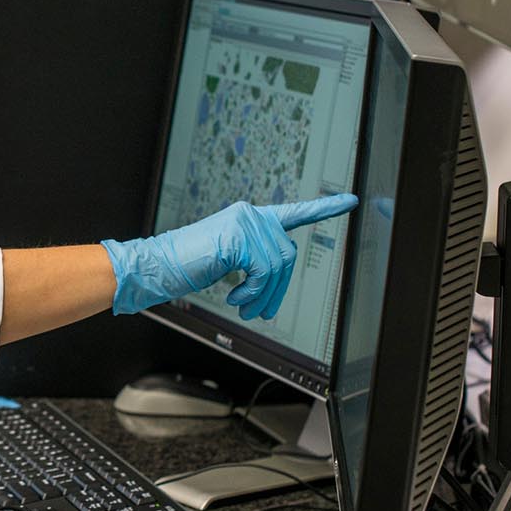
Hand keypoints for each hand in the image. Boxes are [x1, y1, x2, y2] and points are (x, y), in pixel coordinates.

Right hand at [102, 193, 357, 319]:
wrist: (159, 266)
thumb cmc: (188, 266)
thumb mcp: (231, 261)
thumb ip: (257, 260)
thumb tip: (278, 279)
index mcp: (249, 219)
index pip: (294, 212)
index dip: (325, 209)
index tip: (351, 201)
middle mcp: (250, 214)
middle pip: (288, 256)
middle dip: (278, 290)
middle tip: (258, 310)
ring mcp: (245, 223)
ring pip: (278, 267)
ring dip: (264, 296)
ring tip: (244, 306)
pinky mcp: (238, 237)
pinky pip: (264, 272)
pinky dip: (254, 292)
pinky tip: (236, 296)